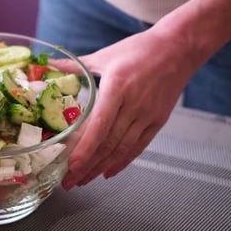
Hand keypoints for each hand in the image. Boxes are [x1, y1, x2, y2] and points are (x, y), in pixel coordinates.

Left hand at [53, 30, 194, 189]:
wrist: (179, 47)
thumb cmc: (140, 49)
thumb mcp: (105, 55)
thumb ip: (76, 65)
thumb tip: (50, 65)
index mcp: (117, 88)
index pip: (99, 125)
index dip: (85, 149)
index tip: (71, 166)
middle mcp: (133, 105)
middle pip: (108, 144)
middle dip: (87, 166)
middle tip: (69, 182)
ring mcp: (148, 115)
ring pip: (121, 149)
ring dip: (101, 168)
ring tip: (83, 180)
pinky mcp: (158, 121)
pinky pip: (138, 147)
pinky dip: (122, 162)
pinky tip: (108, 172)